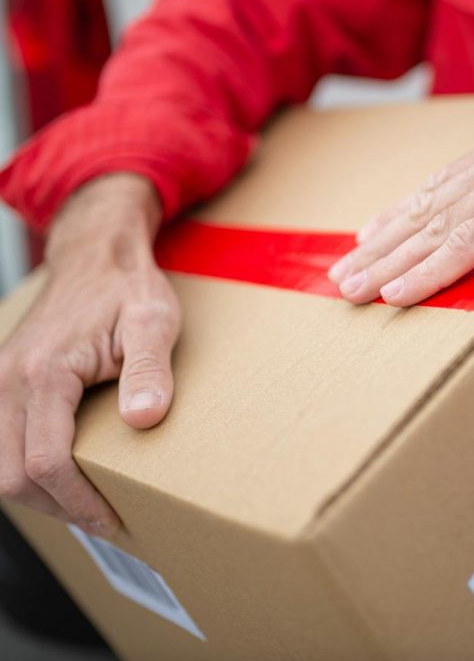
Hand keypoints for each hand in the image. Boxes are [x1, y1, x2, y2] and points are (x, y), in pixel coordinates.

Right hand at [0, 174, 179, 535]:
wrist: (95, 257)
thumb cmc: (126, 289)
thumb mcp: (153, 323)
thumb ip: (148, 370)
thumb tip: (142, 419)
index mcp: (45, 372)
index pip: (45, 461)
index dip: (78, 501)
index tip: (113, 520)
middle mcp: (8, 380)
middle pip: (9, 475)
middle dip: (56, 507)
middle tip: (103, 520)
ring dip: (36, 494)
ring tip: (84, 504)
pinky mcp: (3, 383)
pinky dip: (21, 469)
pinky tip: (58, 476)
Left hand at [328, 18, 473, 306]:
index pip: (444, 184)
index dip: (405, 210)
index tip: (372, 230)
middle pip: (425, 210)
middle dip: (382, 245)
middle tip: (343, 273)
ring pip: (433, 231)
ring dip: (388, 264)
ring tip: (349, 289)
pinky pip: (468, 245)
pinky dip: (428, 272)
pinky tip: (395, 293)